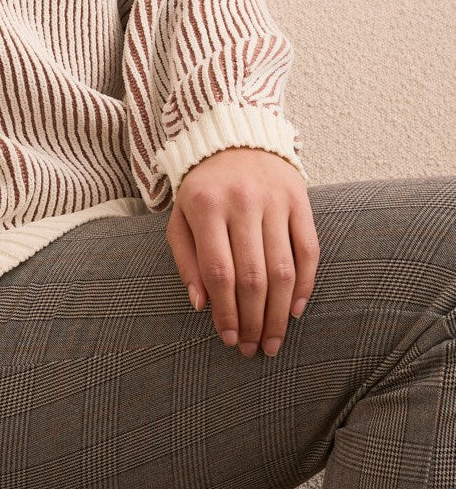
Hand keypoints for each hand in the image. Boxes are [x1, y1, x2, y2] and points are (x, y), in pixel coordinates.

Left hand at [165, 147, 318, 357]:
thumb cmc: (203, 189)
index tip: (229, 338)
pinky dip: (305, 285)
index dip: (226, 311)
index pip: (219, 271)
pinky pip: (308, 250)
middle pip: (254, 276)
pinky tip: (295, 310)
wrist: (234, 138)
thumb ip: (186, 260)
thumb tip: (201, 305)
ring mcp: (274, 200)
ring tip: (274, 340)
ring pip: (283, 269)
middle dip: (255, 320)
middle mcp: (242, 202)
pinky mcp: (300, 200)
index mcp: (206, 206)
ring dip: (280, 313)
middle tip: (254, 349)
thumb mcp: (180, 217)